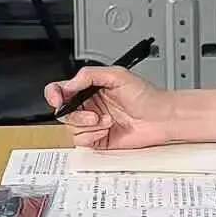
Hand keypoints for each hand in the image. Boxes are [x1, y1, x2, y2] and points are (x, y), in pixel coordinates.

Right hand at [44, 66, 175, 149]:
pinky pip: (81, 141)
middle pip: (63, 112)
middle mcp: (89, 106)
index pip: (61, 90)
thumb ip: (89, 75)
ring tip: (107, 121)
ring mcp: (92, 124)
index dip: (54, 94)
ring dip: (88, 126)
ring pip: (71, 128)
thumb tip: (68, 84)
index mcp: (89, 88)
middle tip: (92, 114)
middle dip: (76, 114)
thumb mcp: (117, 75)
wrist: (161, 118)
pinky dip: (92, 136)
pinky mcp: (97, 139)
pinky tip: (107, 129)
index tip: (57, 98)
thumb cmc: (146, 95)